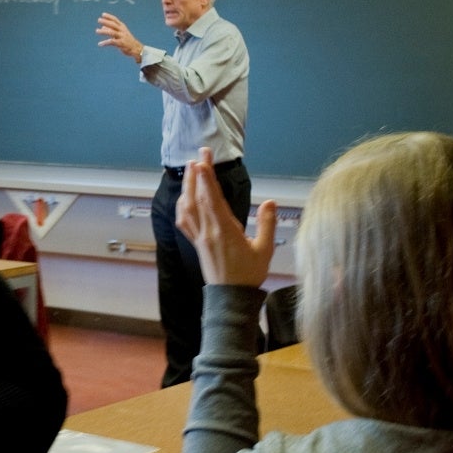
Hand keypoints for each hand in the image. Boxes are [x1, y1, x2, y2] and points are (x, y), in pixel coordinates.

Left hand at [96, 13, 143, 62]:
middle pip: (113, 25)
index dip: (109, 16)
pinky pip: (112, 42)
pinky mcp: (121, 43)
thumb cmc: (127, 40)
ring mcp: (122, 37)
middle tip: (99, 20)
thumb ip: (111, 30)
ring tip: (96, 31)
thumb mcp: (120, 33)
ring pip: (112, 32)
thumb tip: (102, 27)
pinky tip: (100, 44)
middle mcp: (122, 30)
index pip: (115, 20)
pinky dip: (105, 43)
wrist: (136, 48)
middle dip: (106, 22)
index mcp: (122, 27)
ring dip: (104, 31)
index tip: (103, 14)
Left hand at [175, 148, 276, 287]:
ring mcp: (200, 238)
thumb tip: (270, 202)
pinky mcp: (197, 244)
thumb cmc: (249, 275)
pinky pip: (184, 222)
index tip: (204, 159)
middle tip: (200, 154)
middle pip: (198, 198)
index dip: (207, 178)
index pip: (212, 199)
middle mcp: (208, 232)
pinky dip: (182, 206)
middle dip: (198, 174)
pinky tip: (184, 198)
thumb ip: (267, 225)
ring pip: (188, 208)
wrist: (231, 298)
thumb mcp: (265, 250)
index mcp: (225, 231)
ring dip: (188, 187)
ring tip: (192, 169)